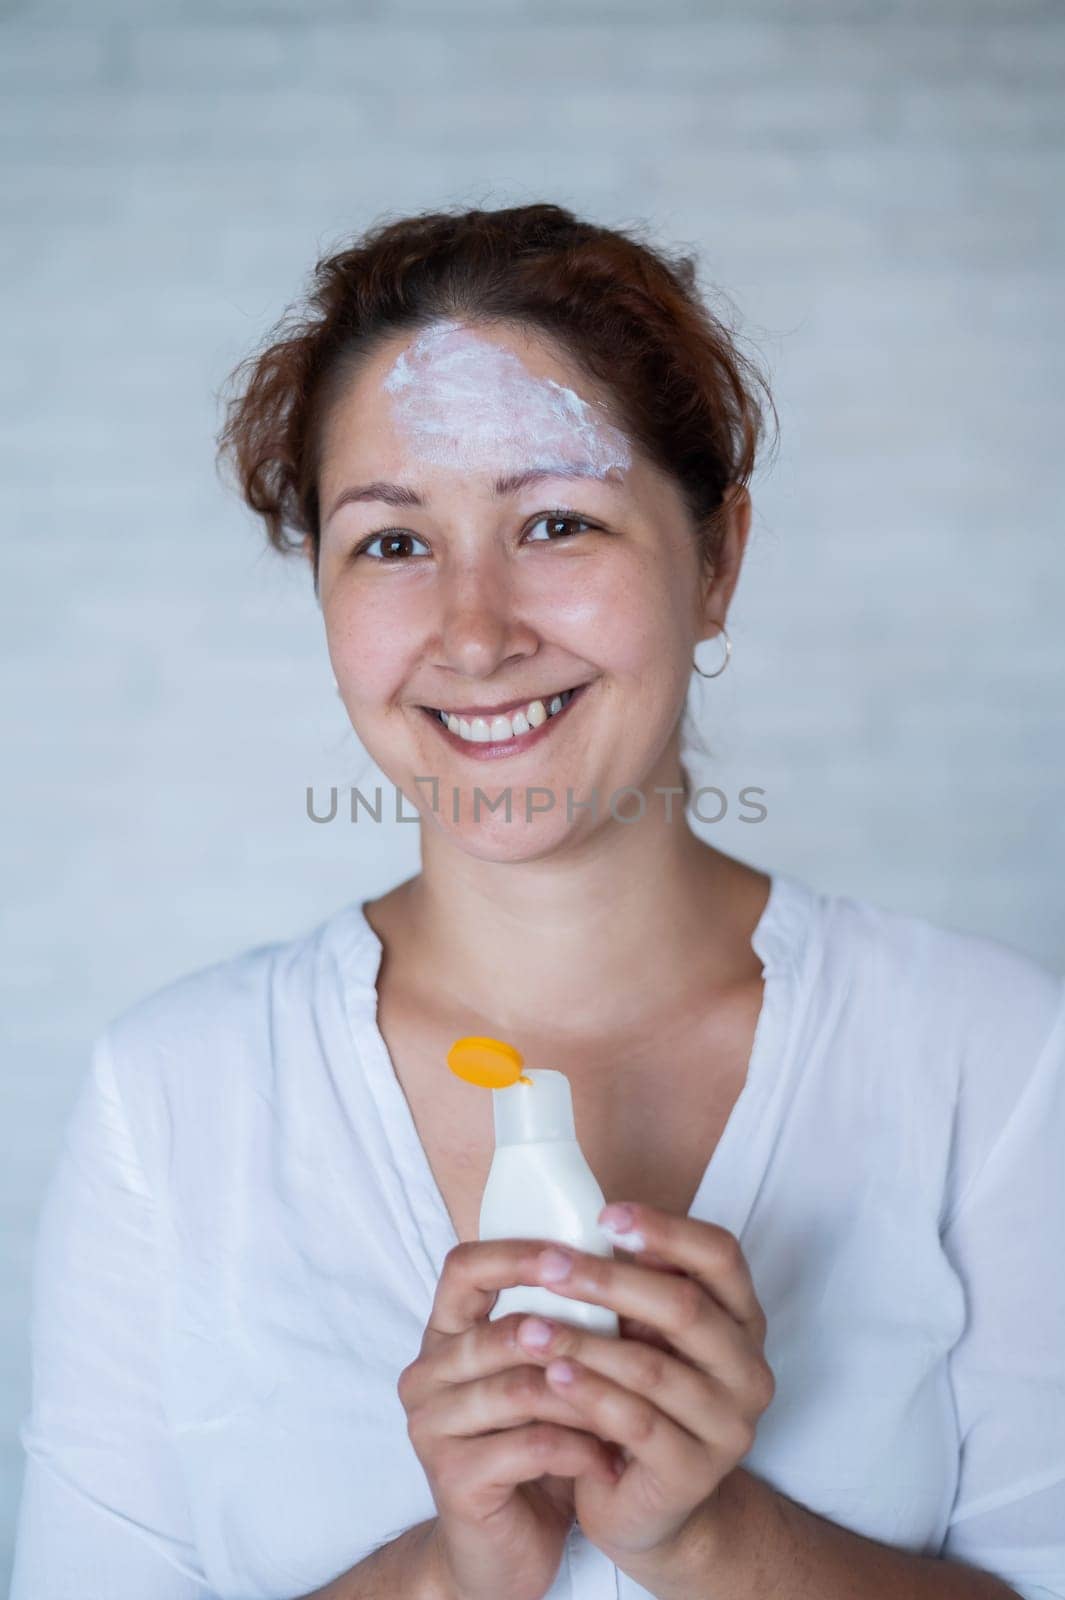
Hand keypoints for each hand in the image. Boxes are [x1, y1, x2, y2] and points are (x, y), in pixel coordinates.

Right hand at [398, 1238, 622, 1599]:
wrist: (501, 1554)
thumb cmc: (531, 1453)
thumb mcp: (543, 1381)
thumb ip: (562, 1329)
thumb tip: (627, 1268)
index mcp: (444, 1337)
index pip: (465, 1268)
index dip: (517, 1255)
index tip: (573, 1255)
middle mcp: (426, 1376)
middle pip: (497, 1333)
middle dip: (569, 1335)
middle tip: (629, 1339)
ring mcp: (432, 1429)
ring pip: (520, 1389)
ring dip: (585, 1398)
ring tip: (633, 1407)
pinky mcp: (453, 1479)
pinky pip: (531, 1446)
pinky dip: (581, 1450)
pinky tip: (612, 1460)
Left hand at [510, 1201, 774, 1576]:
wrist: (648, 1505)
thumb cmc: (640, 1398)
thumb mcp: (645, 1335)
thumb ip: (636, 1286)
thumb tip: (589, 1220)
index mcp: (743, 1319)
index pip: (721, 1255)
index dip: (665, 1229)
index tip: (604, 1215)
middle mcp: (748, 1368)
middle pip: (684, 1307)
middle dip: (610, 1281)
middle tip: (548, 1265)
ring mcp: (729, 1425)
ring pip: (653, 1368)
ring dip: (585, 1341)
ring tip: (530, 1327)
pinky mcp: (695, 1473)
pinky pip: (638, 1424)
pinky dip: (591, 1395)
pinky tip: (553, 1376)